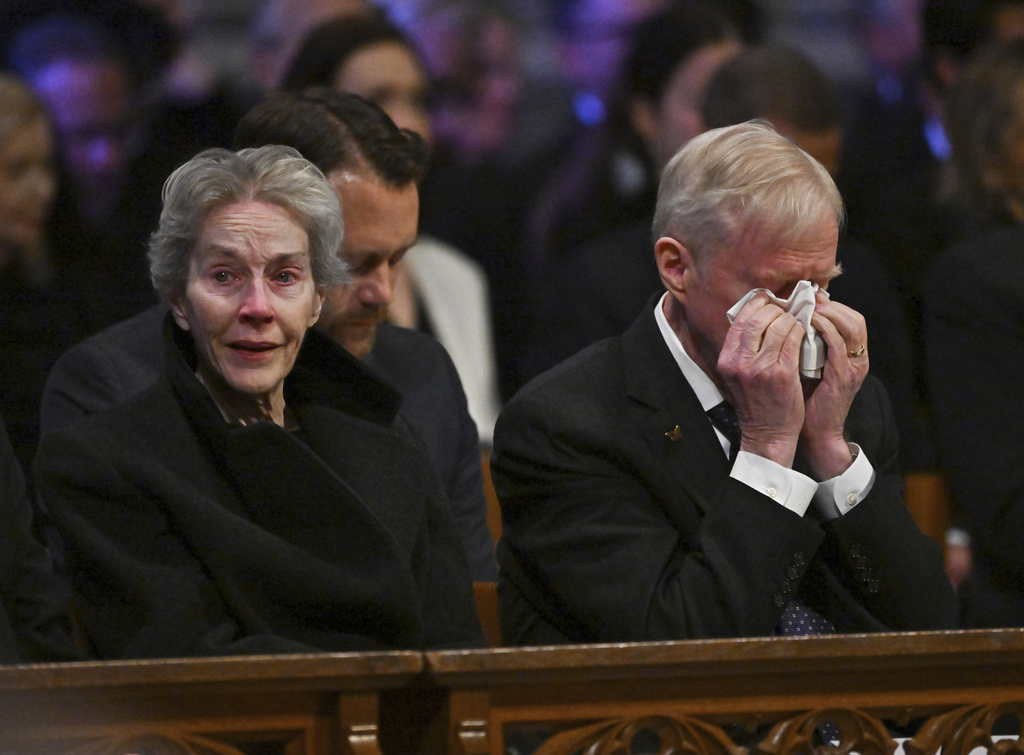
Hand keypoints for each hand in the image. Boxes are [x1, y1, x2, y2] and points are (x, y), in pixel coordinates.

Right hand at [717, 291, 805, 466]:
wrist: (767, 433)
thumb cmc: (756, 402)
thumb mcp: (737, 374)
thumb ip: (742, 348)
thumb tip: (755, 314)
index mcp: (726, 358)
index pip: (740, 318)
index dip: (757, 303)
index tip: (769, 299)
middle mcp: (739, 361)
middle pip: (758, 317)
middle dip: (776, 308)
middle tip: (788, 307)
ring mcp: (760, 367)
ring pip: (779, 325)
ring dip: (792, 318)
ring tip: (798, 319)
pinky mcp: (782, 373)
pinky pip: (793, 339)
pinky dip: (801, 331)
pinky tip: (805, 332)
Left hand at [801, 292, 868, 477]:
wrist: (815, 432)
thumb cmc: (806, 400)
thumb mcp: (807, 366)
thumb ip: (805, 345)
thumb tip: (787, 321)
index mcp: (852, 356)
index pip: (850, 318)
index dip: (832, 304)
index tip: (809, 295)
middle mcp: (858, 359)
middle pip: (855, 318)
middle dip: (831, 304)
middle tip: (809, 296)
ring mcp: (854, 367)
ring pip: (852, 327)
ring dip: (830, 312)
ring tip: (809, 306)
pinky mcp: (844, 377)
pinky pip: (840, 345)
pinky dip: (826, 329)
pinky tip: (810, 322)